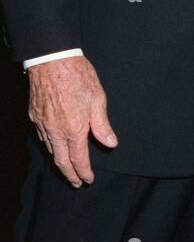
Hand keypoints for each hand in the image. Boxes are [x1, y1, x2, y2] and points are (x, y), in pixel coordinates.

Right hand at [28, 55, 117, 186]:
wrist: (52, 59)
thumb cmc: (78, 76)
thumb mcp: (97, 99)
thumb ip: (102, 125)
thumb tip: (110, 143)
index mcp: (74, 128)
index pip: (79, 159)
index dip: (84, 172)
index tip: (88, 180)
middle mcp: (55, 130)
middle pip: (61, 161)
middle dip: (69, 175)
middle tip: (77, 183)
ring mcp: (42, 123)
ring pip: (49, 149)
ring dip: (59, 161)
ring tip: (67, 167)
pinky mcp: (34, 115)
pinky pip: (42, 136)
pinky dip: (50, 146)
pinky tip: (55, 146)